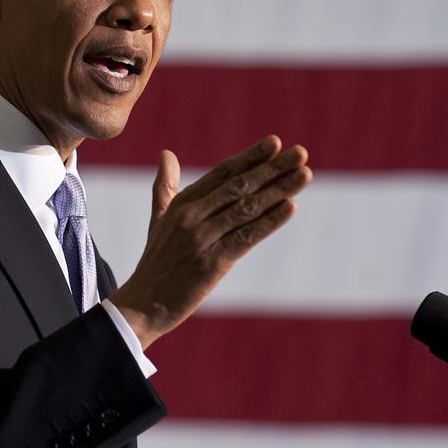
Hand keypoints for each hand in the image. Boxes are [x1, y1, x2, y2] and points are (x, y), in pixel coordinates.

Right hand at [109, 135, 312, 348]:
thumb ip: (165, 187)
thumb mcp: (159, 219)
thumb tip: (166, 154)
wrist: (143, 305)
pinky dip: (270, 221)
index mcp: (182, 204)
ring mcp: (202, 239)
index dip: (251, 157)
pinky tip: (290, 207)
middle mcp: (192, 217)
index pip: (223, 173)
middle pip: (239, 186)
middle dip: (273, 168)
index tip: (276, 143)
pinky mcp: (212, 263)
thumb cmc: (156, 262)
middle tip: (301, 153)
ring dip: (279, 190)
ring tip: (304, 175)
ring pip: (247, 208)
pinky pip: (246, 237)